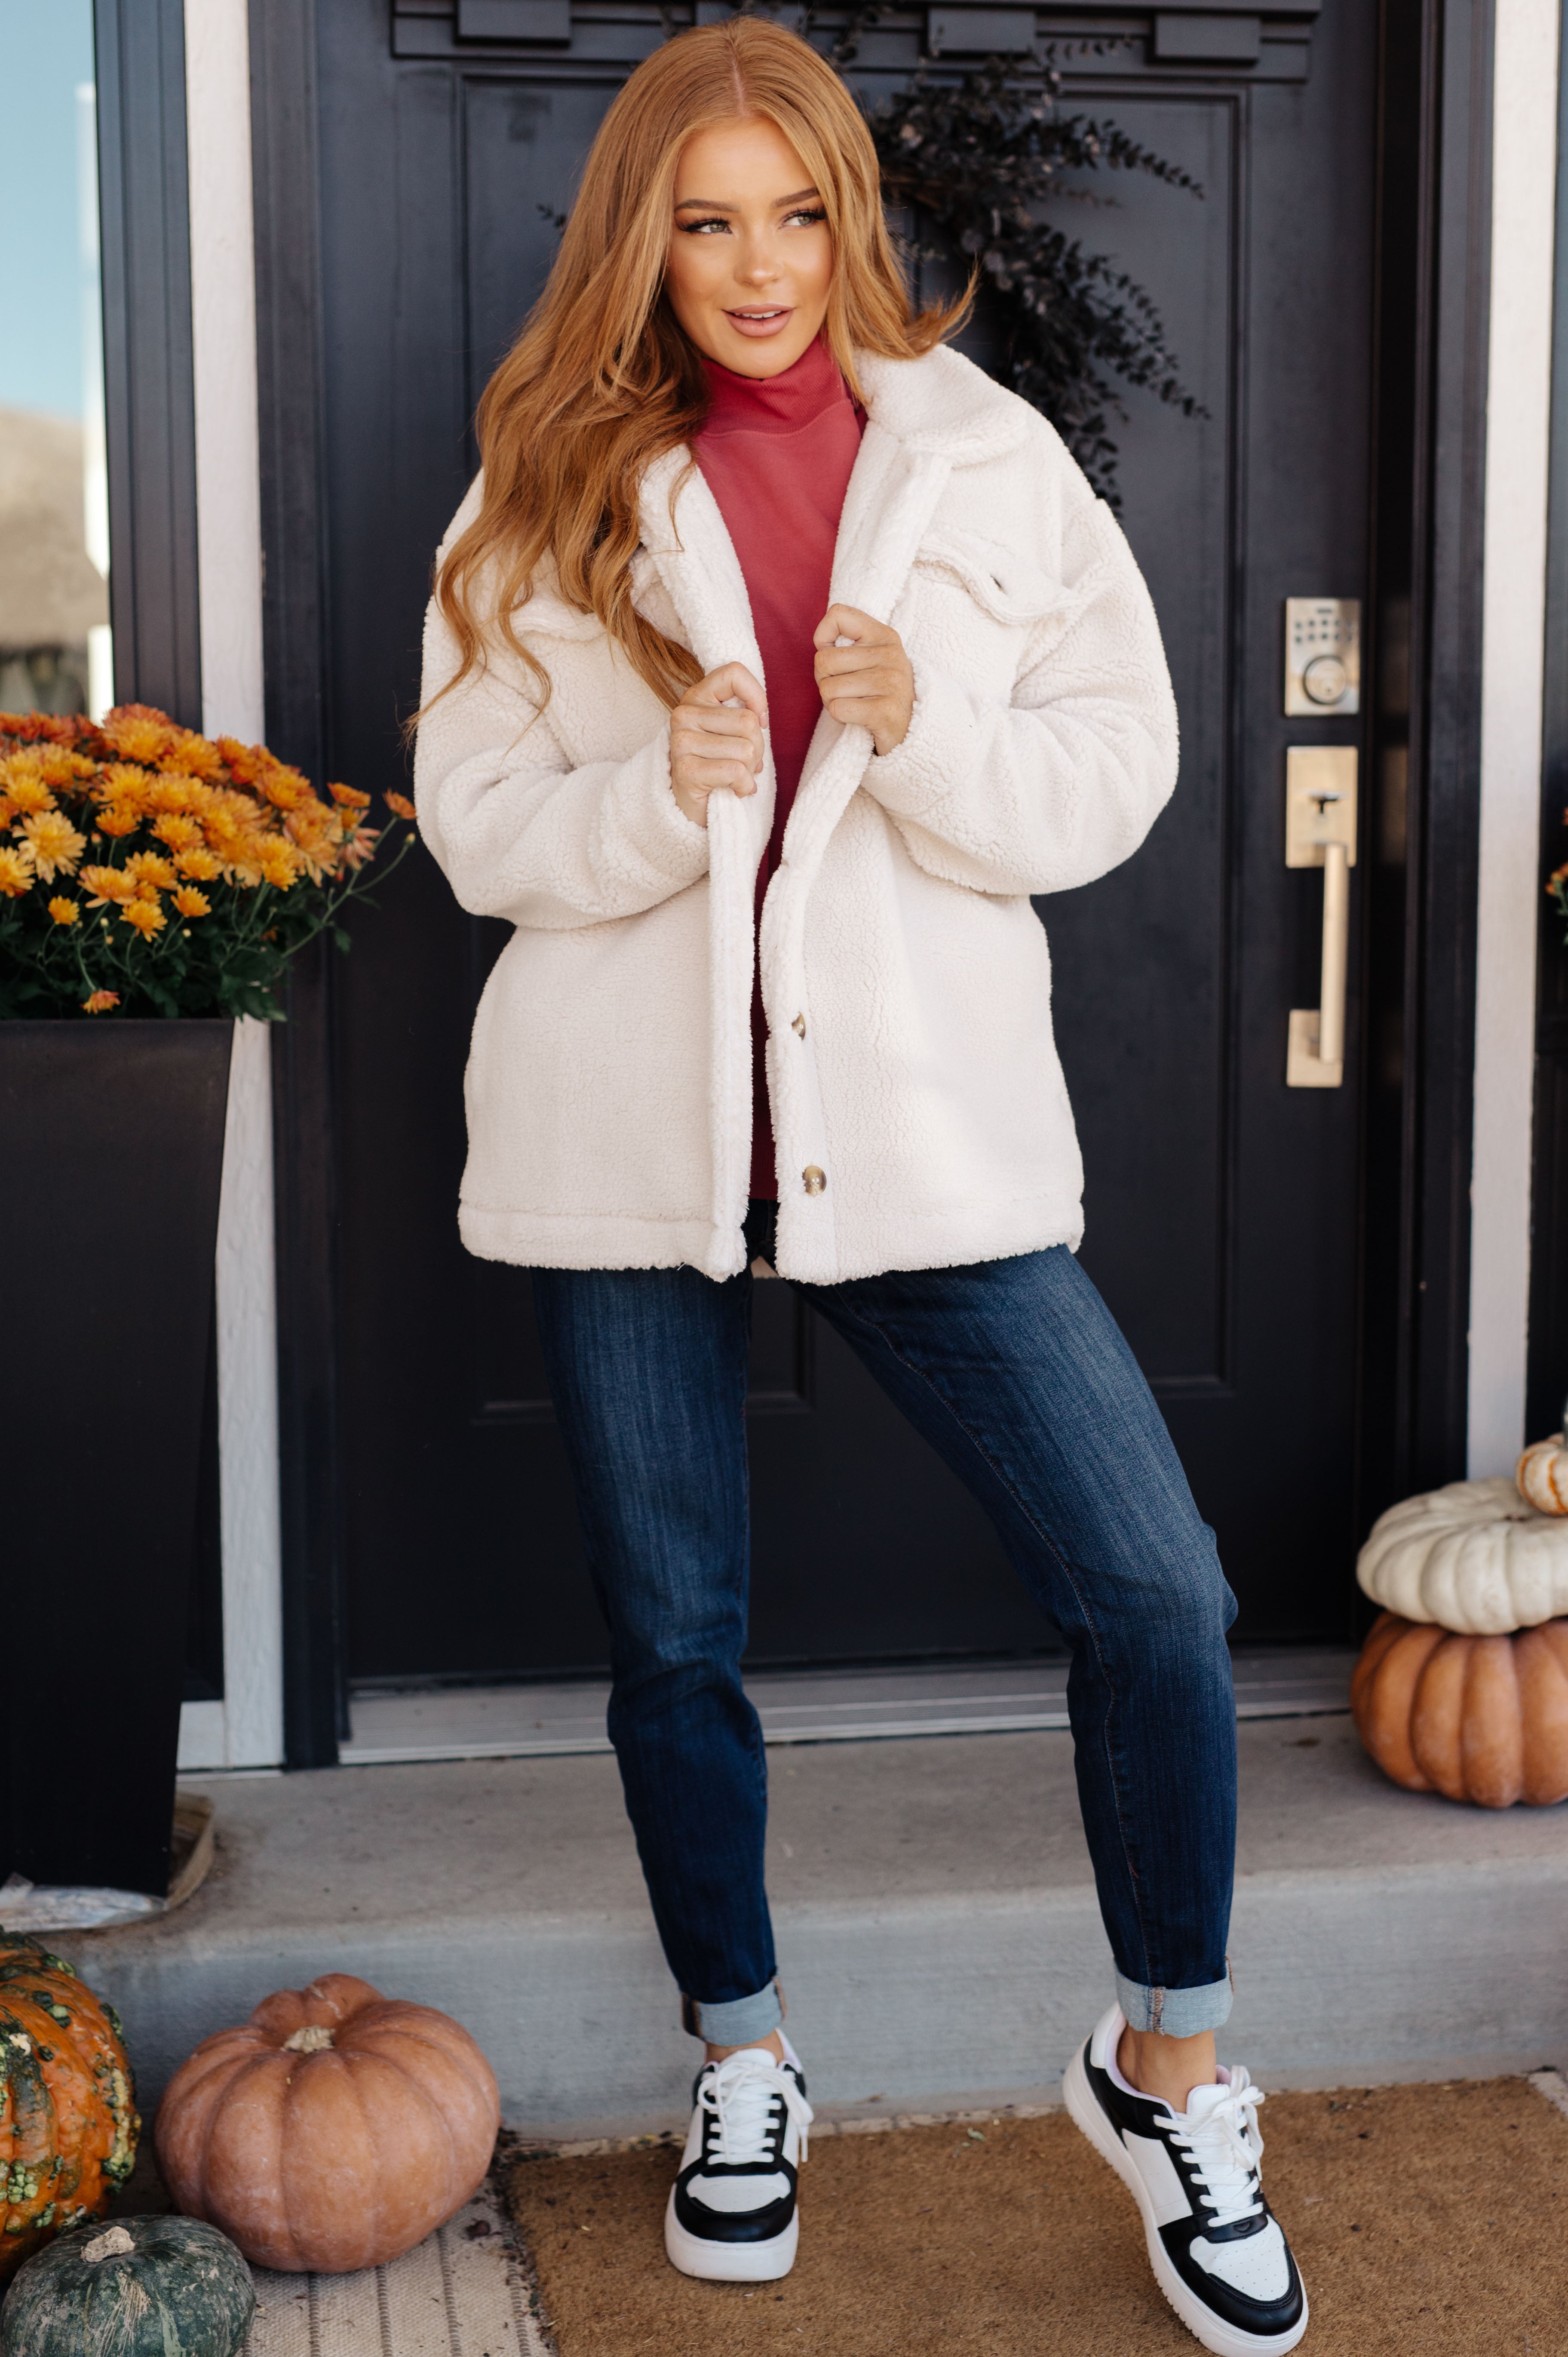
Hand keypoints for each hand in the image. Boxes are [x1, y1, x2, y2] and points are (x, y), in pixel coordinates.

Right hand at [670, 663, 767, 827]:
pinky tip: (735, 789)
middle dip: (757, 747)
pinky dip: (744, 785)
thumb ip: (743, 714)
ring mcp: (682, 741)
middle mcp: (684, 714)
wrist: (693, 805)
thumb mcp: (730, 731)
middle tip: (745, 762)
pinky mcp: (686, 770)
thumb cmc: (718, 764)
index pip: (734, 673)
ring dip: (750, 770)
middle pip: (748, 721)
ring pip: (745, 749)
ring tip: (736, 777)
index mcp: (696, 696)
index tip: (759, 720)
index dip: (757, 696)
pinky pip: (736, 771)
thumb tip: (760, 717)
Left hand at [813, 605, 913, 756]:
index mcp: (884, 635)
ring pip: (828, 688)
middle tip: (844, 690)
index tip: (834, 655)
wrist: (909, 729)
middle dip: (824, 680)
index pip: (838, 615)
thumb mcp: (870, 657)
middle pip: (824, 660)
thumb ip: (845, 643)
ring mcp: (891, 683)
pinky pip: (838, 708)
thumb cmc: (878, 692)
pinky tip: (857, 717)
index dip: (823, 637)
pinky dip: (840, 717)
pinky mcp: (885, 712)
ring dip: (832, 702)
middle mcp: (890, 655)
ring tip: (853, 703)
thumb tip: (820, 643)